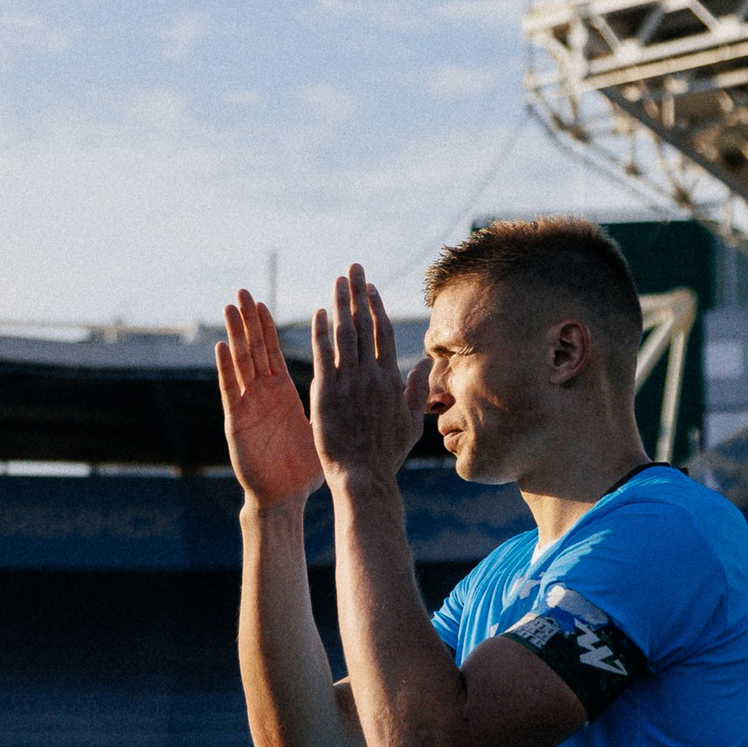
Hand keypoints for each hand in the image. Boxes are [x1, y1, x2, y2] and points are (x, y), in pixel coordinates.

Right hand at [217, 291, 321, 508]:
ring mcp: (248, 405)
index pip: (274, 353)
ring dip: (236, 334)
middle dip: (249, 322)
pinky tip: (221, 345)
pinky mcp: (237, 421)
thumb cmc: (305, 468)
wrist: (283, 497)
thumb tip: (360, 388)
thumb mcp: (324, 427)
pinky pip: (231, 389)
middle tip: (243, 292)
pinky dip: (225, 367)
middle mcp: (263, 395)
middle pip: (255, 351)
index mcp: (283, 394)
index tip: (265, 302)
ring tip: (231, 307)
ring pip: (241, 362)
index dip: (268, 328)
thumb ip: (335, 404)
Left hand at [310, 263, 427, 492]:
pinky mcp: (327, 395)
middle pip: (364, 326)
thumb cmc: (387, 455)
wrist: (364, 478)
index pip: (383, 334)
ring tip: (338, 281)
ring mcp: (349, 384)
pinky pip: (324, 357)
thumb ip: (417, 389)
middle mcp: (371, 376)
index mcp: (390, 381)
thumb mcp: (411, 422)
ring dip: (341, 305)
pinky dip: (322, 334)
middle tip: (352, 268)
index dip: (376, 307)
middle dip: (358, 294)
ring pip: (345, 335)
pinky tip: (320, 313)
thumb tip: (427, 362)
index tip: (369, 287)